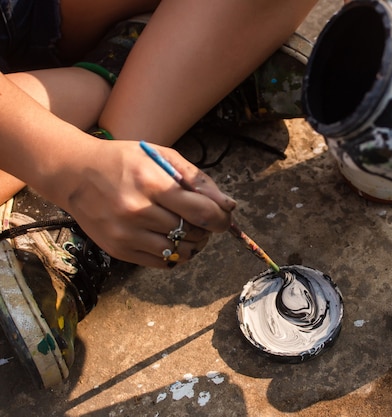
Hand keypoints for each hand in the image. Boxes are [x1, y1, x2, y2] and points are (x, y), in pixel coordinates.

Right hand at [54, 139, 235, 267]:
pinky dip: (175, 253)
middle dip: (208, 229)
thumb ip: (197, 179)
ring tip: (189, 229)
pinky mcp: (118, 250)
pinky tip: (171, 238)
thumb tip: (228, 205)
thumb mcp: (161, 156)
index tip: (224, 216)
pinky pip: (162, 262)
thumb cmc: (123, 161)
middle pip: (192, 233)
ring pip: (180, 252)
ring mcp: (126, 234)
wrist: (74, 174)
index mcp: (151, 183)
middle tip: (204, 220)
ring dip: (194, 243)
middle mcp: (137, 211)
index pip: (202, 212)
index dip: (221, 218)